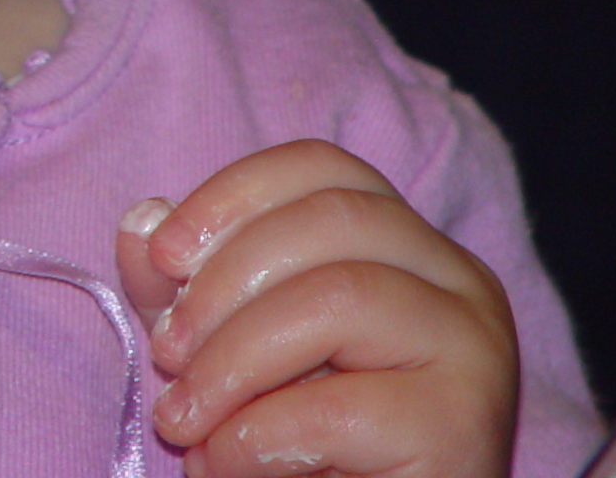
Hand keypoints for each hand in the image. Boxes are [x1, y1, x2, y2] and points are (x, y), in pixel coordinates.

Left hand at [115, 140, 516, 477]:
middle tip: (166, 354)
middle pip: (330, 220)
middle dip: (222, 283)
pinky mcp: (463, 428)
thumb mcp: (232, 346)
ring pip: (338, 298)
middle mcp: (460, 279)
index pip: (324, 168)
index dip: (233, 195)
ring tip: (182, 420)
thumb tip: (141, 225)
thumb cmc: (306, 441)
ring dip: (232, 361)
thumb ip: (187, 286)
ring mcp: (474, 349)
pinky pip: (338, 409)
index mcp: (409, 243)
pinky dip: (253, 437)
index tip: (162, 257)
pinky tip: (219, 464)